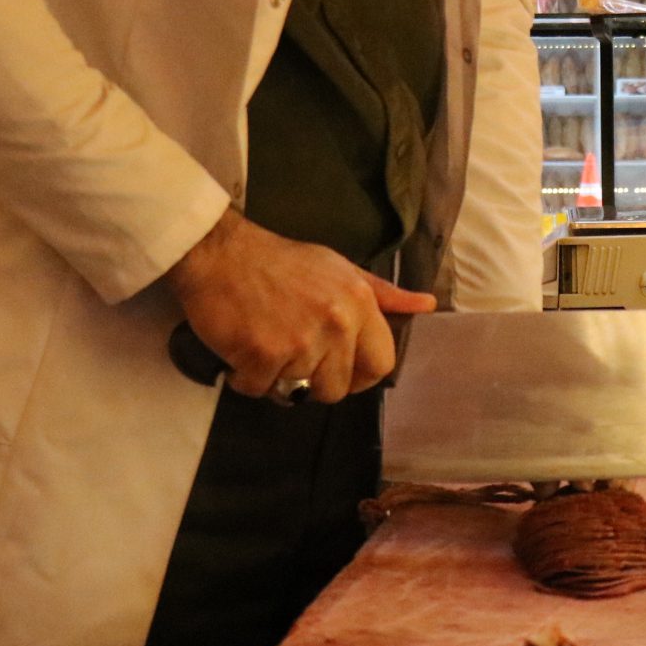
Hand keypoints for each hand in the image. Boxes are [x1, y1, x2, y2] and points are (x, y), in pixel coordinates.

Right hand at [166, 210, 434, 403]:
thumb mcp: (339, 268)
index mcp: (359, 302)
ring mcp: (300, 341)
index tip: (336, 369)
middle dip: (311, 380)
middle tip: (289, 354)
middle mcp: (336, 322)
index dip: (359, 375)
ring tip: (263, 344)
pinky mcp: (262, 355)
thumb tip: (426, 304)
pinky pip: (259, 390)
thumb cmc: (279, 261)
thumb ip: (382, 294)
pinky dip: (245, 377)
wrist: (219, 252)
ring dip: (275, 377)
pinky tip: (241, 347)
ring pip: (297, 393)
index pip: (381, 364)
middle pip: (337, 389)